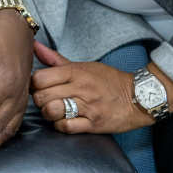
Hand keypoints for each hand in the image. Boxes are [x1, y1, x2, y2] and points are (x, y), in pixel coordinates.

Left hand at [30, 40, 151, 133]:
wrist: (138, 97)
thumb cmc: (108, 80)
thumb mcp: (82, 65)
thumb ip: (55, 59)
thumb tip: (34, 46)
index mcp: (76, 72)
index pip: (40, 78)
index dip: (34, 84)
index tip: (38, 86)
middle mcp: (80, 88)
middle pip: (42, 96)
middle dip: (39, 99)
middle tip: (45, 99)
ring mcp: (87, 107)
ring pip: (52, 111)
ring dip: (48, 113)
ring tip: (53, 110)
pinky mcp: (94, 124)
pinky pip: (66, 127)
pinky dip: (60, 125)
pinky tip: (64, 120)